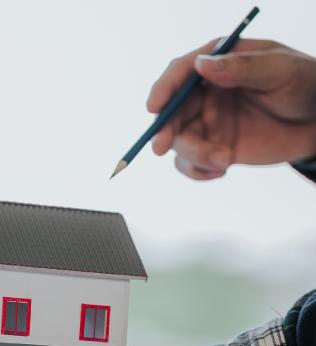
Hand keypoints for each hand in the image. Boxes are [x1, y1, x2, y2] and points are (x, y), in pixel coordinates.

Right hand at [147, 39, 315, 179]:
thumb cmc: (304, 84)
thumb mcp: (279, 70)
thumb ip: (241, 68)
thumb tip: (201, 66)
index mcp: (218, 64)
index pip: (181, 73)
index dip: (164, 89)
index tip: (154, 107)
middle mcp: (206, 93)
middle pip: (172, 113)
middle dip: (166, 131)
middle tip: (162, 148)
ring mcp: (208, 123)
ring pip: (180, 142)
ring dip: (194, 155)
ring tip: (224, 161)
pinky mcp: (214, 148)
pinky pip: (191, 163)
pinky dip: (197, 172)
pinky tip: (219, 172)